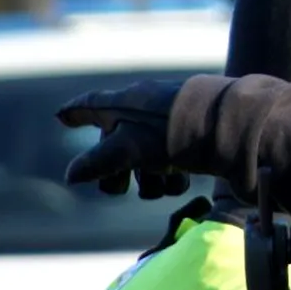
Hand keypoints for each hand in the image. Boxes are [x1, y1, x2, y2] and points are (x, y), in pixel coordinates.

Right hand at [55, 81, 189, 198]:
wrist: (228, 125)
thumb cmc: (171, 129)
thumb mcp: (129, 146)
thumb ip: (98, 161)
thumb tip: (72, 175)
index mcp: (125, 103)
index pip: (92, 105)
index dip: (76, 112)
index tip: (61, 116)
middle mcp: (145, 111)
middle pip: (118, 145)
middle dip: (119, 171)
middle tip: (121, 185)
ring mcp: (169, 126)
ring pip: (146, 160)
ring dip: (149, 179)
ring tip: (160, 181)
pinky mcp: (193, 140)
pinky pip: (172, 164)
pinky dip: (172, 177)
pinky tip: (180, 179)